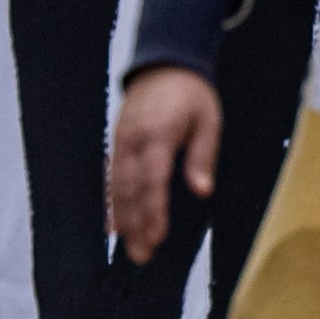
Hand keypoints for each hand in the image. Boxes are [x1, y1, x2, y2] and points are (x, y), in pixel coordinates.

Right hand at [107, 62, 228, 256]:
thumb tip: (202, 191)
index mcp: (158, 134)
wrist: (165, 62)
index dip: (154, 211)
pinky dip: (111, 200)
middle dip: (135, 224)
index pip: (153, 180)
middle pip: (131, 189)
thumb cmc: (191, 93)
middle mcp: (133, 139)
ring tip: (128, 246)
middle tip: (141, 256)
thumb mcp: (208, 120)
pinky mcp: (116, 140)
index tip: (157, 237)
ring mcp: (121, 140)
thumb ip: (203, 156)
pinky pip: (110, 175)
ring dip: (122, 218)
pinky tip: (112, 223)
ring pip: (117, 185)